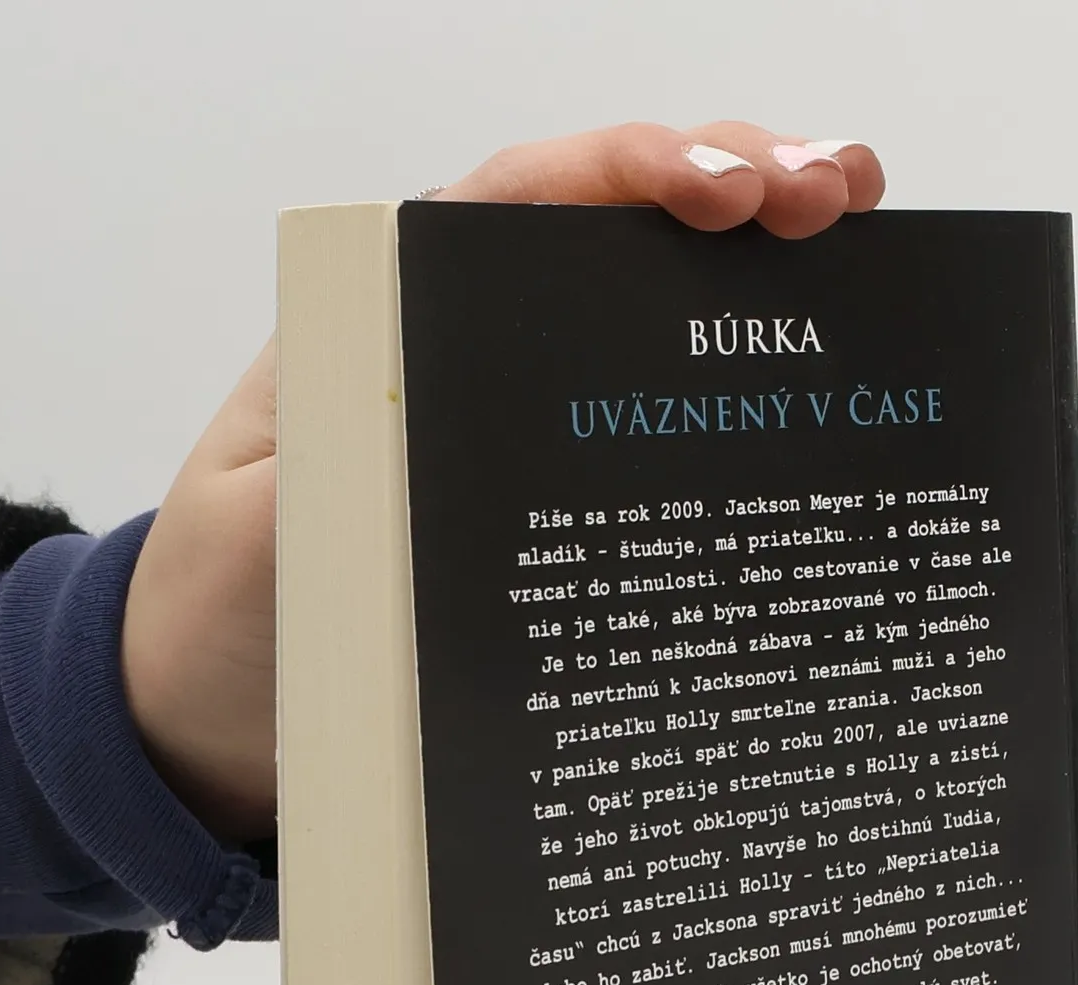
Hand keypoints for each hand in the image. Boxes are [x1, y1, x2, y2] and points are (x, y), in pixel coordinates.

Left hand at [120, 122, 885, 843]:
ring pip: (655, 314)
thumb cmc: (226, 622)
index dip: (629, 173)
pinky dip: (746, 388)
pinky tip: (824, 385)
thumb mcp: (266, 533)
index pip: (522, 200)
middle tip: (841, 197)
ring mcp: (522, 423)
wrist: (214, 718)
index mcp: (390, 323)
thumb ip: (341, 466)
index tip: (721, 193)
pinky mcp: (557, 502)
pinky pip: (660, 420)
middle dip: (736, 186)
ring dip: (763, 273)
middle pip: (615, 230)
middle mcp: (469, 352)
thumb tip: (467, 415)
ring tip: (863, 242)